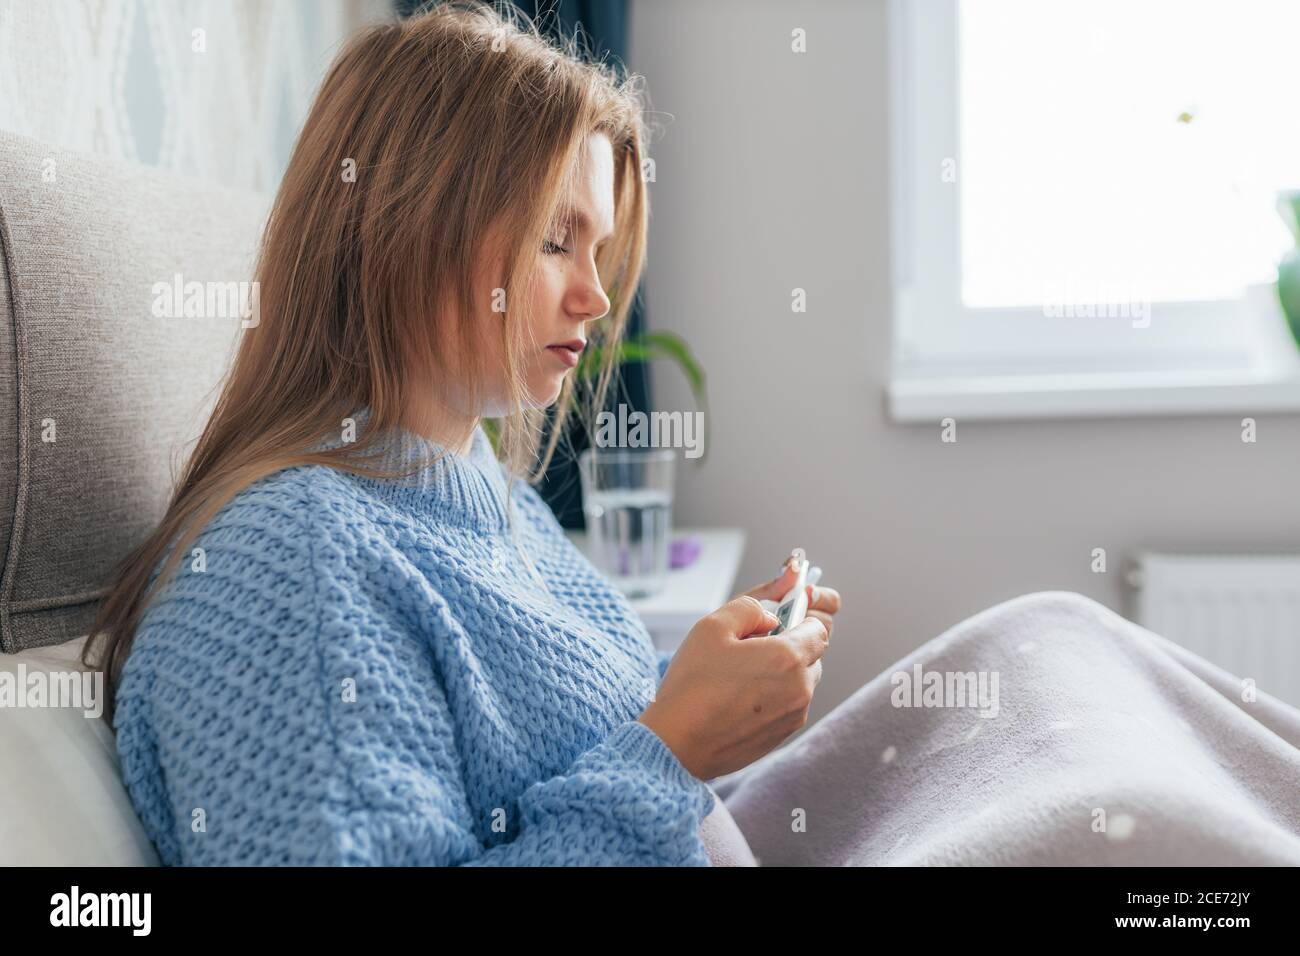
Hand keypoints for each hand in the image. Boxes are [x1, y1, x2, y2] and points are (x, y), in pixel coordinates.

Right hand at [637, 560, 839, 779]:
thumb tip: (769, 616)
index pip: (818, 629)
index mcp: (788, 657)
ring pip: (802, 683)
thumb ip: (749, 607)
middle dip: (791, 646)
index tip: (779, 621)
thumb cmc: (692, 685)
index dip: (800, 620)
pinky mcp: (781, 736)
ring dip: (783, 673)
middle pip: (813, 656)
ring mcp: (792, 716)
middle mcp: (799, 689)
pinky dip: (774, 697)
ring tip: (742, 675)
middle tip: (754, 647)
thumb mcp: (712, 626)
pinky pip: (789, 706)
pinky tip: (740, 698)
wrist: (677, 743)